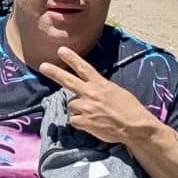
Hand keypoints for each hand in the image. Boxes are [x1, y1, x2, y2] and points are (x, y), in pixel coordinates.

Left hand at [37, 47, 154, 145]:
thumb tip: (90, 90)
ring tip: (92, 114)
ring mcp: (86, 108)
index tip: (61, 50)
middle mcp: (90, 94)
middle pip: (68, 81)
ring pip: (71, 105)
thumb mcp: (116, 92)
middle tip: (43, 66)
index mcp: (100, 84)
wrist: (134, 126)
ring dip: (78, 109)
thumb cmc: (129, 109)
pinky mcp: (84, 122)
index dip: (71, 58)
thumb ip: (100, 89)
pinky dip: (80, 122)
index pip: (83, 68)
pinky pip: (74, 120)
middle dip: (54, 72)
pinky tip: (91, 124)